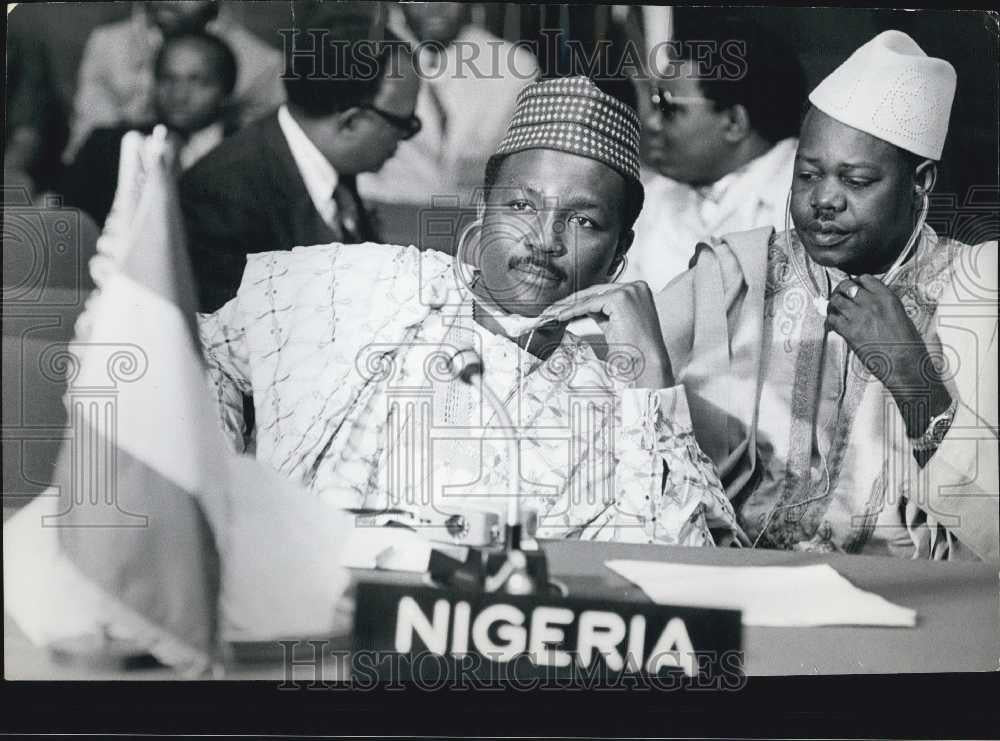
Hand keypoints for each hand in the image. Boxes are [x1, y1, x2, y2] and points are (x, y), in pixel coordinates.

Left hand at [541, 281, 673, 388]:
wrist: (648, 363)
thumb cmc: (634, 350)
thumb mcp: (615, 324)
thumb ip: (602, 312)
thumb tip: (580, 307)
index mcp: (637, 291)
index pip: (602, 293)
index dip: (580, 301)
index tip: (562, 309)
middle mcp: (636, 287)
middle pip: (595, 292)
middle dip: (571, 302)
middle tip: (551, 311)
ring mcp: (630, 290)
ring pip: (590, 297)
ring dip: (568, 306)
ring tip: (551, 314)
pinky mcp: (621, 298)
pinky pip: (589, 304)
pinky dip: (573, 310)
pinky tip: (560, 317)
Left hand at [826, 275, 951, 436]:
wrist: (905, 365)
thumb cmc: (907, 345)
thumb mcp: (901, 316)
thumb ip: (883, 305)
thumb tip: (870, 303)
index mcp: (887, 298)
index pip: (865, 279)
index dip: (857, 282)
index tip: (854, 286)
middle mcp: (871, 303)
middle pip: (847, 286)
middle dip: (841, 290)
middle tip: (840, 295)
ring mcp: (858, 316)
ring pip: (836, 300)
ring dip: (833, 304)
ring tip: (834, 308)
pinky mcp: (849, 331)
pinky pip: (832, 319)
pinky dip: (830, 320)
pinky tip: (834, 323)